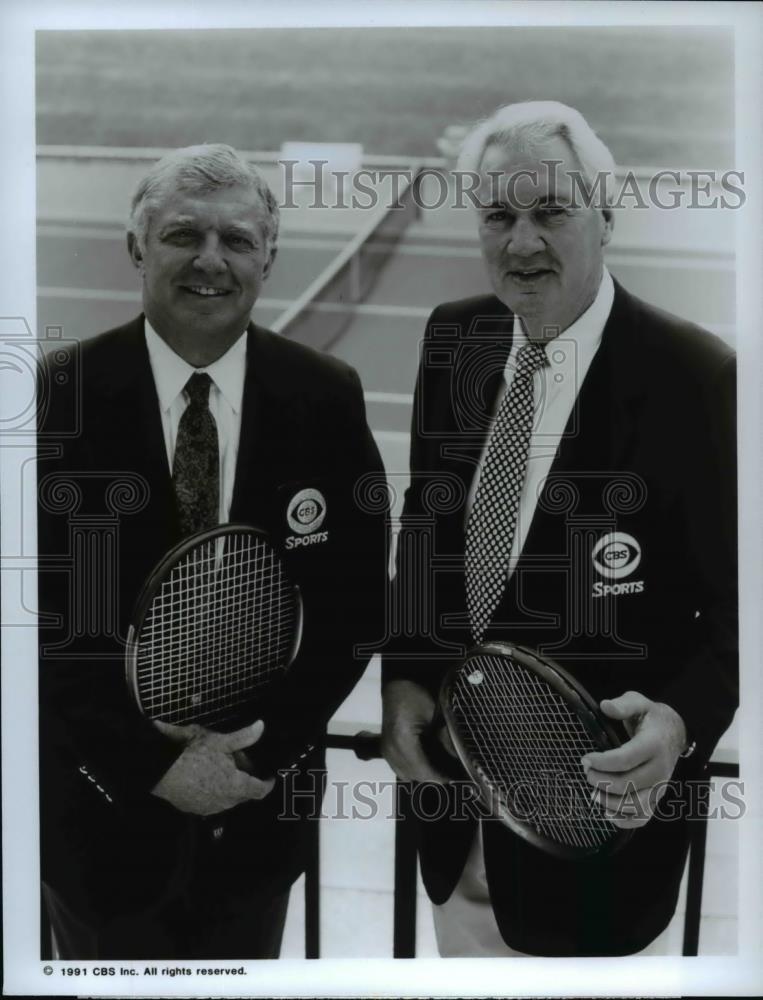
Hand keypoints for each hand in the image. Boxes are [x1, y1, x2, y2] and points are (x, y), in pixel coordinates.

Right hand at [151, 719, 275, 815]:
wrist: (161, 772)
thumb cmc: (193, 755)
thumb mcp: (220, 741)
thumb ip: (243, 737)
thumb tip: (262, 726)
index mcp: (236, 786)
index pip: (260, 790)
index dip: (267, 784)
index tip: (270, 777)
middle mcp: (226, 801)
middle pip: (244, 794)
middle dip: (246, 780)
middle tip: (242, 764)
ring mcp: (210, 808)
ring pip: (228, 798)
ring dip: (230, 787)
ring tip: (224, 770)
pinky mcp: (195, 809)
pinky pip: (212, 802)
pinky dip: (215, 792)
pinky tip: (208, 779)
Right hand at [381, 679, 453, 783]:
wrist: (399, 682)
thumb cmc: (416, 694)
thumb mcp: (436, 714)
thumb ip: (447, 739)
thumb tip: (461, 759)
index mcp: (402, 742)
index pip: (423, 772)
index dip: (441, 778)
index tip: (457, 779)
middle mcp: (391, 750)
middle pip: (414, 776)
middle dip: (433, 777)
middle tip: (453, 774)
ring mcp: (386, 750)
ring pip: (406, 774)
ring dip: (423, 774)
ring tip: (442, 769)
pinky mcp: (386, 747)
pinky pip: (400, 767)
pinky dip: (414, 768)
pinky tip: (427, 762)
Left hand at [581, 691, 687, 828]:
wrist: (675, 733)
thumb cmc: (651, 718)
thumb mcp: (639, 703)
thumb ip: (623, 705)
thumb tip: (605, 706)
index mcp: (653, 745)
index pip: (626, 759)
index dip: (603, 763)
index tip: (585, 759)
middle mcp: (660, 769)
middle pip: (628, 784)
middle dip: (601, 781)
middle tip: (586, 772)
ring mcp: (660, 786)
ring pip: (635, 805)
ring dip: (610, 802)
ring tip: (593, 792)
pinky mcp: (658, 798)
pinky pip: (643, 817)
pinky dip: (624, 820)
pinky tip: (607, 812)